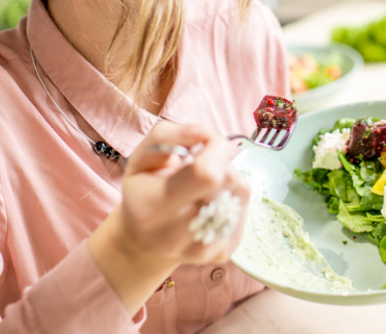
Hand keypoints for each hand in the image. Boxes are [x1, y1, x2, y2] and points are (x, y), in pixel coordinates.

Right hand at [88, 122, 249, 313]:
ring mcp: (203, 249)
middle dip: (221, 161)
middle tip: (202, 164)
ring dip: (229, 178)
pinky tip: (211, 201)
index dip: (215, 149)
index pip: (206, 174)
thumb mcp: (141, 157)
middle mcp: (176, 235)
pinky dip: (232, 197)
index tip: (205, 143)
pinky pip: (244, 209)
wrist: (143, 242)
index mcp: (153, 207)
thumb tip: (206, 133)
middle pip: (228, 181)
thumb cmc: (143, 191)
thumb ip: (168, 135)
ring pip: (240, 193)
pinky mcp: (223, 254)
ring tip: (204, 185)